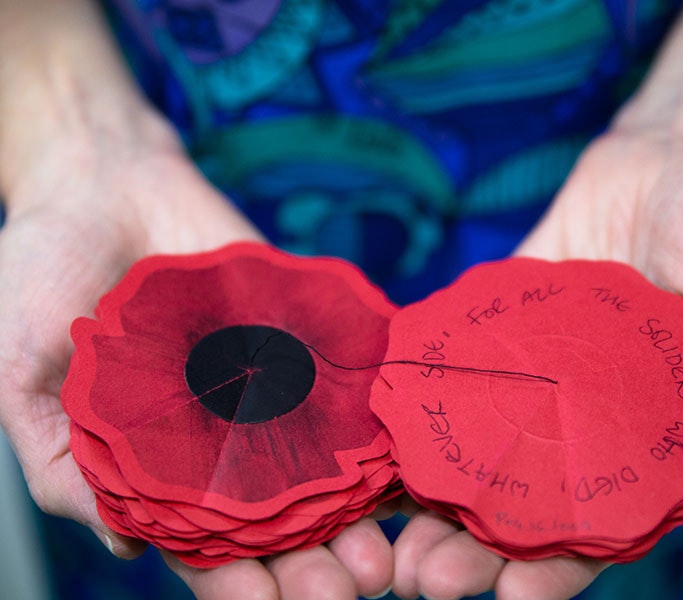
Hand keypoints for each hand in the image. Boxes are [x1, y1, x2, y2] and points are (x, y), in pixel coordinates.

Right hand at [0, 139, 392, 598]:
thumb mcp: (19, 376)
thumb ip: (59, 463)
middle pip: (278, 516)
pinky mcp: (298, 334)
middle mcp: (220, 432)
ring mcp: (266, 384)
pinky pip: (342, 379)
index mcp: (155, 459)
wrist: (102, 185)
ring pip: (321, 462)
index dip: (232, 582)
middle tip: (354, 588)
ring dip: (356, 511)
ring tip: (383, 551)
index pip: (201, 541)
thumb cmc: (41, 277)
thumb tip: (123, 543)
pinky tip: (402, 459)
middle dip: (313, 560)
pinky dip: (375, 418)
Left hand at [392, 130, 682, 599]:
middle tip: (426, 577)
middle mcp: (586, 410)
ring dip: (436, 492)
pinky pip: (455, 363)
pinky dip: (419, 399)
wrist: (676, 150)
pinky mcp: (501, 321)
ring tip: (392, 534)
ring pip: (479, 444)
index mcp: (649, 428)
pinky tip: (380, 433)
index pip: (604, 518)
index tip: (515, 599)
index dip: (564, 566)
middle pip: (525, 497)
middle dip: (478, 544)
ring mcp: (537, 369)